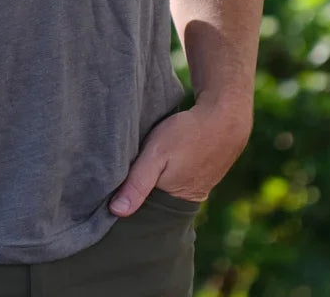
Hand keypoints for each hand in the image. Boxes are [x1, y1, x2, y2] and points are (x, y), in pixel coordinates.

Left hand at [109, 95, 252, 215]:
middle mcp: (184, 202)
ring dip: (150, 178)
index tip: (103, 192)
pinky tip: (158, 157)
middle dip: (135, 191)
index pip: (140, 212)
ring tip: (132, 164)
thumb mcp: (156, 155)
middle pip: (151, 202)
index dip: (123, 202)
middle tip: (114, 174)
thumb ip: (137, 183)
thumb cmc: (188, 135)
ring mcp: (195, 188)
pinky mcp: (199, 174)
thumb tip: (116, 212)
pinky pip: (175, 177)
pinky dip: (165, 170)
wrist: (225, 118)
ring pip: (163, 188)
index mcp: (171, 202)